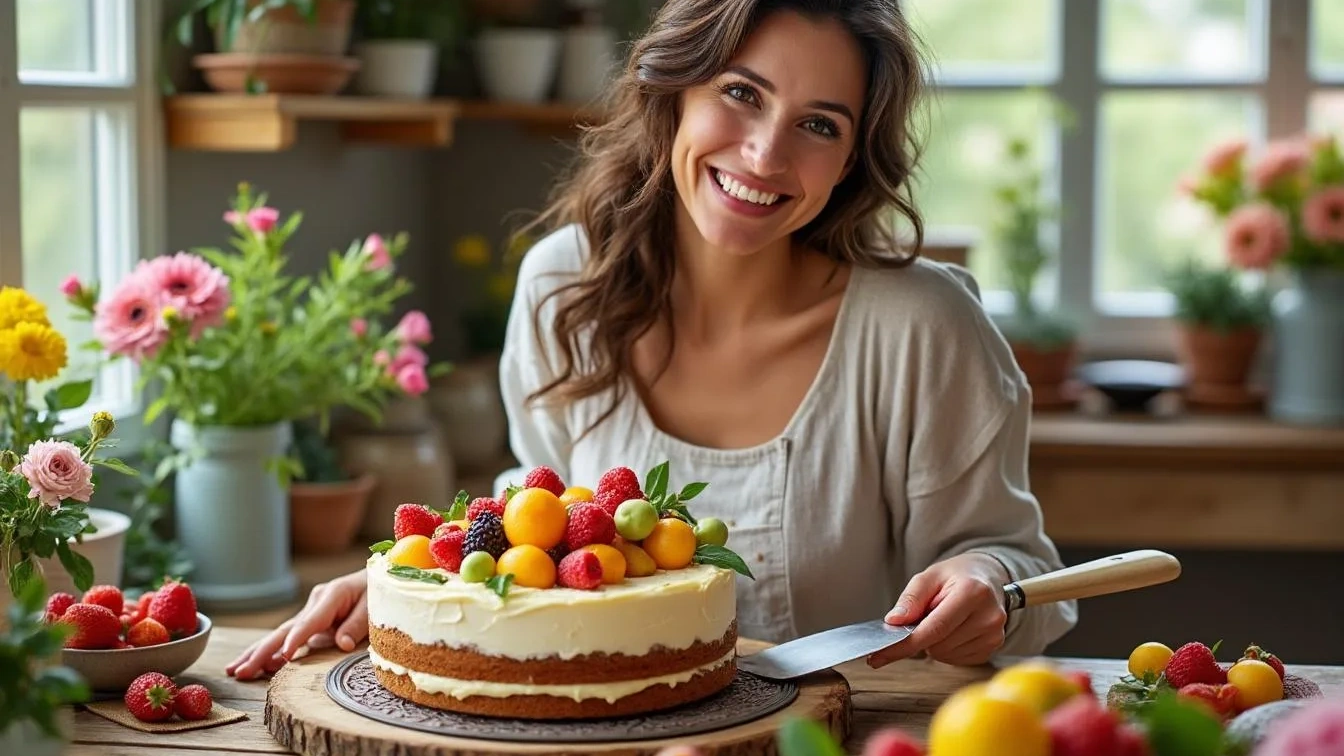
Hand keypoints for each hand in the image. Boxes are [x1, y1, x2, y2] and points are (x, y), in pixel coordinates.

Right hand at [225, 570, 368, 679]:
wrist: (379, 576)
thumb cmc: (378, 589)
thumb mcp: (375, 605)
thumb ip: (358, 624)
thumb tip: (342, 645)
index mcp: (331, 596)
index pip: (309, 622)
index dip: (296, 640)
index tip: (283, 657)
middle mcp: (316, 604)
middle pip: (285, 630)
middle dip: (262, 651)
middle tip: (240, 671)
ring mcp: (312, 612)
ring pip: (281, 635)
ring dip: (258, 653)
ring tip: (236, 670)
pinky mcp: (313, 622)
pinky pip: (290, 637)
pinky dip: (273, 651)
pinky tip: (259, 666)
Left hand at [867, 552, 1009, 667]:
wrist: (986, 577)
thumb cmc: (956, 576)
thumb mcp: (929, 576)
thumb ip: (910, 599)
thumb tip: (894, 622)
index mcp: (972, 593)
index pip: (934, 628)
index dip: (904, 644)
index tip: (879, 656)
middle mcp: (989, 616)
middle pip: (938, 645)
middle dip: (922, 636)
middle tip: (926, 615)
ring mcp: (994, 635)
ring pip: (945, 656)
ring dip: (935, 643)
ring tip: (943, 619)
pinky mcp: (994, 647)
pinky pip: (957, 660)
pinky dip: (947, 648)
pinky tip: (953, 630)